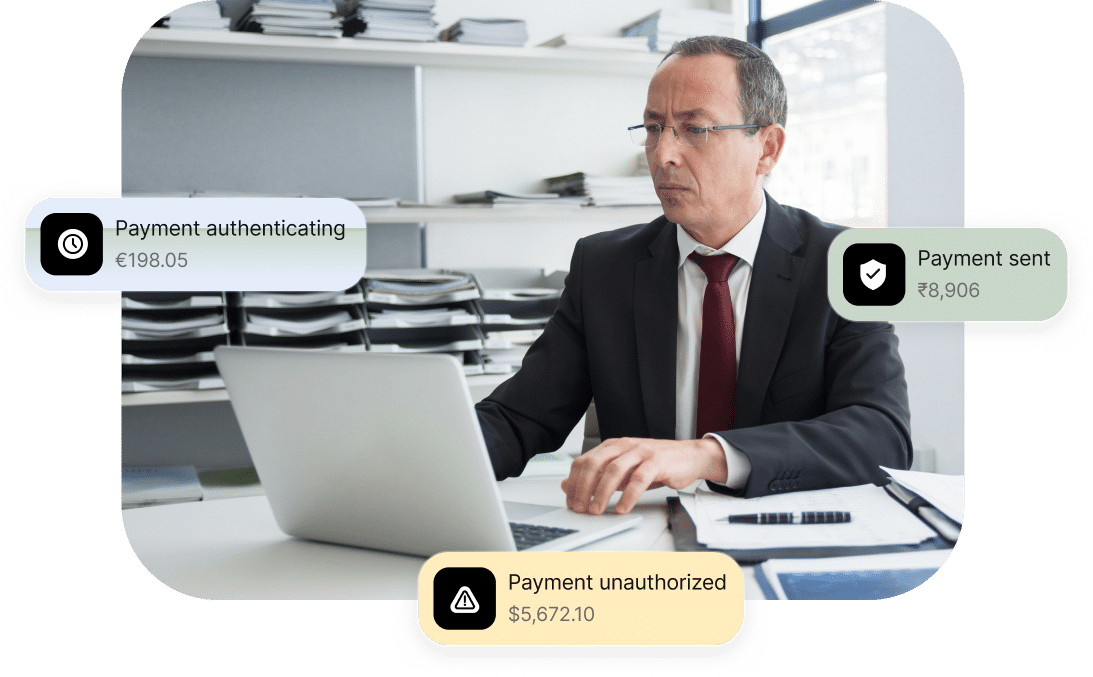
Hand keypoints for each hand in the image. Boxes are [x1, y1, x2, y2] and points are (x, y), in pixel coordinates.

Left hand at [560, 437, 727, 514]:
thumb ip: (598, 476)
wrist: (689, 456)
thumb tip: (568, 485)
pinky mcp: (657, 462)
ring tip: (597, 510)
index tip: (571, 501)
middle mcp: (624, 446)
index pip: (584, 461)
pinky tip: (622, 508)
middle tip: (580, 507)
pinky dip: (628, 496)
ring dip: (602, 493)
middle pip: (594, 463)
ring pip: (614, 470)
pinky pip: (639, 479)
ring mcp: (640, 452)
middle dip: (583, 487)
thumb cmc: (656, 464)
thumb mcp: (623, 469)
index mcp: (612, 446)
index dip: (574, 482)